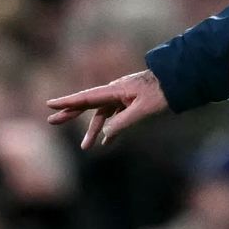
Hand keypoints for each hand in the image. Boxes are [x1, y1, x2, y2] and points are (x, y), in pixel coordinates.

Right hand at [46, 70, 168, 148]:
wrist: (178, 81)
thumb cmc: (161, 92)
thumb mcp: (142, 109)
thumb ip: (122, 122)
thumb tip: (105, 133)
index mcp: (115, 90)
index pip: (86, 97)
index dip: (67, 102)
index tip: (50, 104)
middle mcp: (115, 92)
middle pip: (88, 104)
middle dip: (70, 113)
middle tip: (51, 121)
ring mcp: (123, 97)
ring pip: (102, 114)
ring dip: (93, 130)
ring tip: (85, 147)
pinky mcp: (131, 102)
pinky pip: (115, 116)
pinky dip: (110, 129)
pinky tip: (107, 143)